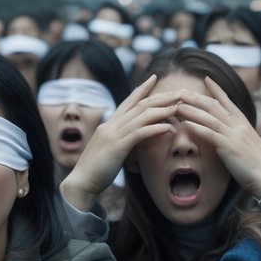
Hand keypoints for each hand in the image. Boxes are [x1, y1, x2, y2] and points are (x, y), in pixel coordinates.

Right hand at [60, 74, 180, 210]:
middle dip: (161, 97)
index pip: (128, 101)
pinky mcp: (117, 147)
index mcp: (109, 124)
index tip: (154, 78)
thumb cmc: (96, 170)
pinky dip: (156, 128)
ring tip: (179, 106)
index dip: (142, 89)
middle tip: (179, 91)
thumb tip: (134, 137)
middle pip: (139, 105)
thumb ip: (121, 140)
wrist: (81, 182)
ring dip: (163, 110)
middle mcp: (111, 125)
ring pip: (141, 116)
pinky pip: (139, 133)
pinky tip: (170, 128)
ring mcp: (113, 135)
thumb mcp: (110, 149)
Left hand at [173, 77, 260, 198]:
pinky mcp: (229, 147)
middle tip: (180, 92)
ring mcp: (234, 134)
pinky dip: (197, 128)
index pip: (227, 100)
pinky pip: (211, 134)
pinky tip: (186, 124)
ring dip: (191, 111)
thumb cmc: (256, 161)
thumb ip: (236, 133)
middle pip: (213, 106)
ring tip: (177, 106)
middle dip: (196, 97)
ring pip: (209, 118)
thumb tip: (224, 131)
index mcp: (243, 121)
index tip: (206, 78)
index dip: (216, 89)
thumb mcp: (247, 142)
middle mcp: (238, 124)